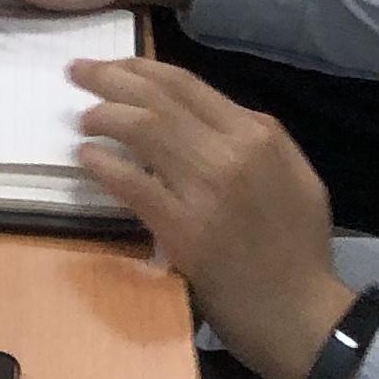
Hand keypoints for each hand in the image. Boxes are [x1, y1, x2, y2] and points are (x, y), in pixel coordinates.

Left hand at [65, 58, 353, 378]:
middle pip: (157, 98)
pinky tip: (86, 158)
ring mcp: (206, 188)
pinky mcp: (183, 227)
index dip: (140, 68)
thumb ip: (256, 139)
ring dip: (103, 117)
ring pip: (142, 130)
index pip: (186, 84)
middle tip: (77, 72)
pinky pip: (132, 183)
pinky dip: (103, 164)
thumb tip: (205, 115)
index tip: (112, 65)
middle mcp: (232, 151)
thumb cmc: (299, 248)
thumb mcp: (296, 176)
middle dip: (110, 78)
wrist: (301, 313)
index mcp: (259, 134)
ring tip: (82, 120)